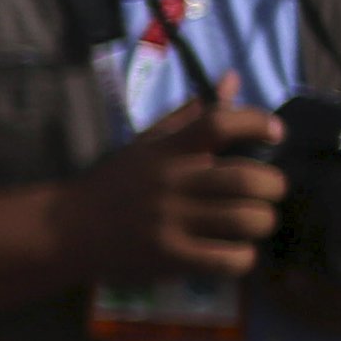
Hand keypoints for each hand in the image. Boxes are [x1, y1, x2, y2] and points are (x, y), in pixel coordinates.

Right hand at [56, 91, 285, 284]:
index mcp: (167, 150)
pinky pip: (230, 260)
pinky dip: (243, 258)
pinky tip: (232, 251)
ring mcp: (170, 222)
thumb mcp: (148, 143)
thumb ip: (193, 115)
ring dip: (261, 222)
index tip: (275, 133)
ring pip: (247, 221)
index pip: (220, 123)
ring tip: (251, 223)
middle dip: (273, 187)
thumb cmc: (115, 183)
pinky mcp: (169, 258)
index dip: (258, 123)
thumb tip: (232, 80)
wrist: (65, 228)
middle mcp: (171, 182)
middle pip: (248, 179)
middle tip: (267, 193)